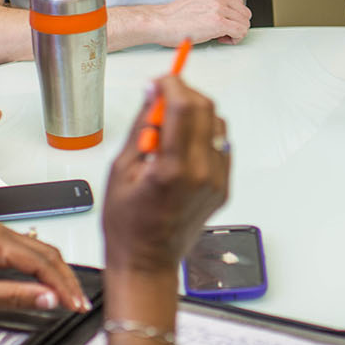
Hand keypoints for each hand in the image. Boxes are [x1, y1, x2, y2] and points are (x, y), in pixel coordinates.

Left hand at [0, 224, 89, 316]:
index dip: (62, 286)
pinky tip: (53, 286)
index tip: (75, 304)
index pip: (42, 263)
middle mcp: (1, 233)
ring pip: (42, 255)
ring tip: (72, 298)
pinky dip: (45, 273)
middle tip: (80, 304)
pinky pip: (31, 257)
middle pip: (47, 255)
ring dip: (58, 276)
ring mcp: (0, 239)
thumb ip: (18, 297)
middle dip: (66, 281)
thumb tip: (50, 299)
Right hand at [104, 76, 230, 276]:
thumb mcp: (121, 169)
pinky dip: (203, 136)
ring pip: (217, 124)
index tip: (159, 82)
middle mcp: (202, 173)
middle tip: (160, 100)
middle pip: (206, 109)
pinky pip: (221, 145)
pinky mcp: (223, 186)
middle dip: (183, 95)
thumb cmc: (128, 226)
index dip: (172, 84)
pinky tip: (181, 148)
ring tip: (167, 131)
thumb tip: (151, 94)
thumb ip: (140, 127)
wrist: (147, 262)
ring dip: (195, 115)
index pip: (184, 107)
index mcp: (174, 169)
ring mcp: (217, 180)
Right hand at [157, 0, 250, 45]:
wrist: (161, 23)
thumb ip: (214, 3)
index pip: (238, 2)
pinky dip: (235, 39)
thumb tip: (229, 16)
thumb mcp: (198, 0)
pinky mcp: (218, 22)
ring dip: (236, 33)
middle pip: (244, 12)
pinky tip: (221, 39)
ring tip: (220, 36)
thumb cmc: (175, 17)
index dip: (233, 16)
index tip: (223, 23)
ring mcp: (219, 7)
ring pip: (244, 23)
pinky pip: (240, 32)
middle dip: (236, 24)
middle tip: (223, 32)